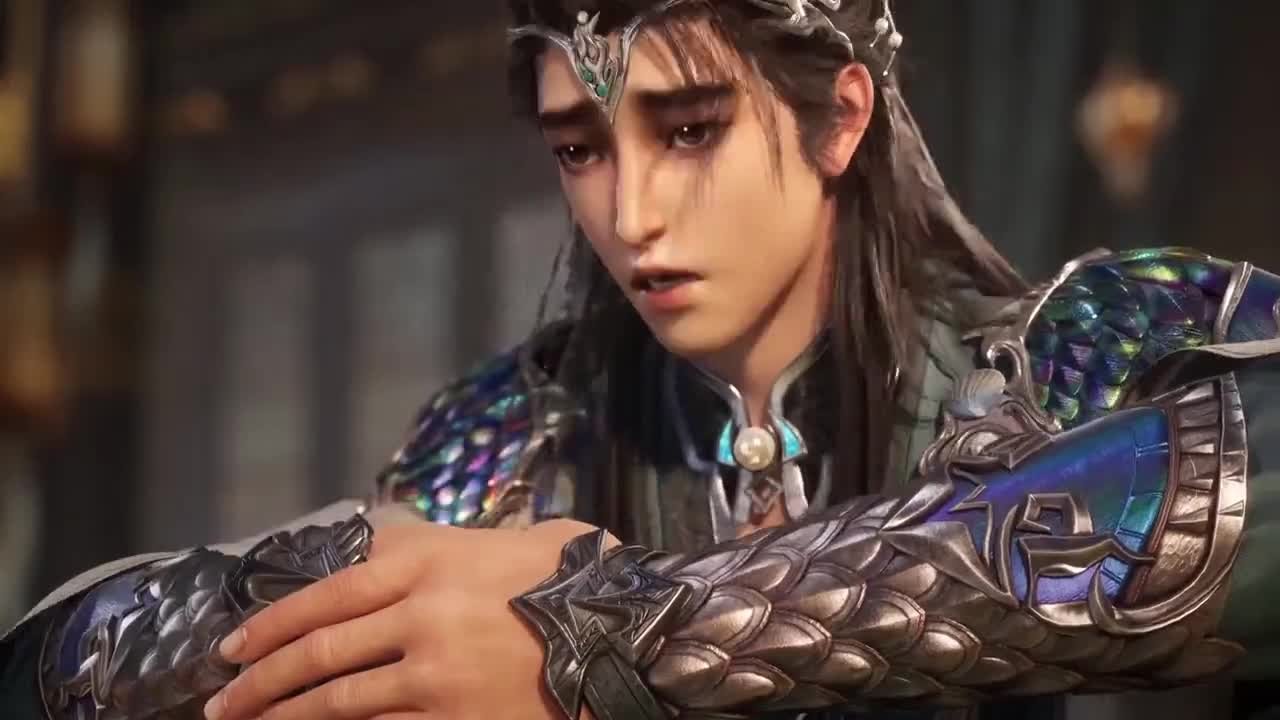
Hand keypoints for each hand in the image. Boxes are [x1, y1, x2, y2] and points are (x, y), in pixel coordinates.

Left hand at [203, 518, 610, 719]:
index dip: (274, 622)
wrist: (629, 639)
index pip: (331, 592)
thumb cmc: (580, 582)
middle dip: (261, 678)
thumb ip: (456, 540)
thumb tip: (402, 541)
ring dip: (286, 717)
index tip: (235, 646)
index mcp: (433, 562)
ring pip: (338, 702)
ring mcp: (434, 674)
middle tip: (222, 698)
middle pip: (321, 650)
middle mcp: (421, 615)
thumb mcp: (521, 538)